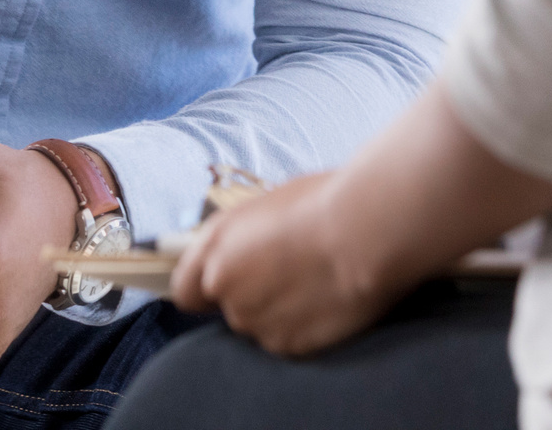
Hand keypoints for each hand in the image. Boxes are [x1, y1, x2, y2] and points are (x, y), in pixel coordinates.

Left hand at [168, 169, 395, 355]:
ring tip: (313, 287)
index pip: (186, 291)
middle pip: (228, 309)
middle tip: (288, 277)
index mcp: (215, 250)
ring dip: (277, 314)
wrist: (365, 233)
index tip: (224, 286)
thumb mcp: (264, 210)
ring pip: (259, 326)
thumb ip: (239, 242)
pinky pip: (287, 340)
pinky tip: (325, 304)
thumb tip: (236, 255)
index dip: (205, 290)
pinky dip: (302, 329)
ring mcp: (255, 321)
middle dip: (251, 298)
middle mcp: (226, 290)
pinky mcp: (287, 345)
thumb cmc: (322, 206)